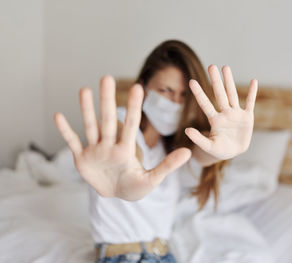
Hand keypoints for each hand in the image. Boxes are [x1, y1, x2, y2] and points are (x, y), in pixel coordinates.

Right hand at [53, 76, 190, 199]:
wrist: (117, 196)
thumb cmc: (135, 187)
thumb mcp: (152, 180)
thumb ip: (167, 166)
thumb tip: (188, 153)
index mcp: (126, 149)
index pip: (131, 125)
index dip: (133, 107)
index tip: (138, 87)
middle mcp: (110, 145)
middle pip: (108, 120)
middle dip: (107, 100)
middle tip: (107, 77)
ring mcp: (95, 151)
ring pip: (90, 126)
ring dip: (86, 109)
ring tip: (84, 89)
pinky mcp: (82, 160)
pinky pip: (72, 143)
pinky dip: (65, 131)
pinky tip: (58, 116)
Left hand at [185, 65, 257, 159]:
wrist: (234, 152)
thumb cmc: (219, 150)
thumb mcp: (208, 147)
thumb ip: (198, 139)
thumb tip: (186, 130)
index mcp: (214, 120)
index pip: (205, 104)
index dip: (199, 93)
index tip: (191, 81)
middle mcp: (224, 113)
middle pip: (219, 94)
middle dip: (215, 81)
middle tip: (211, 66)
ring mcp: (236, 114)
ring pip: (232, 94)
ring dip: (229, 81)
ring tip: (225, 67)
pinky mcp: (247, 117)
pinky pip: (250, 103)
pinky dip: (252, 93)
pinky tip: (254, 81)